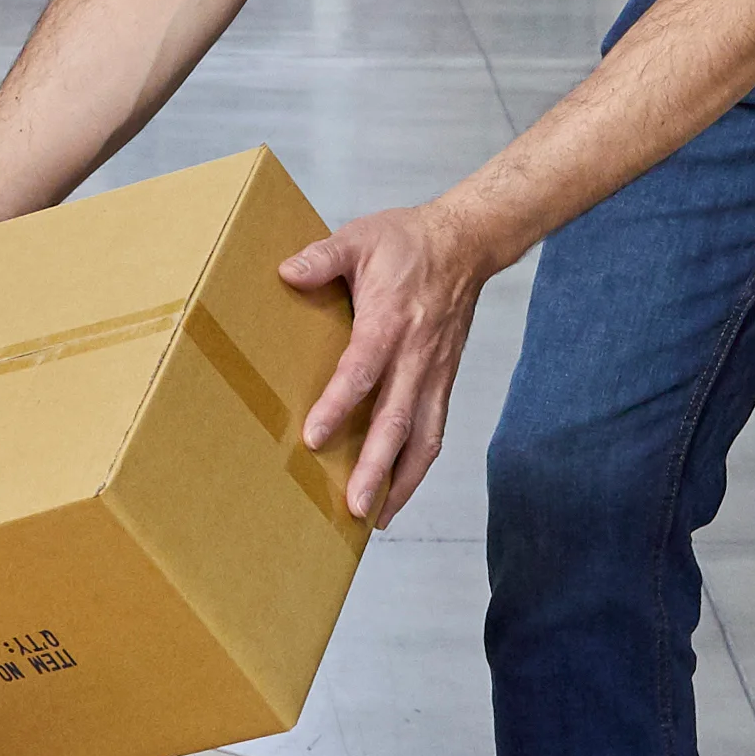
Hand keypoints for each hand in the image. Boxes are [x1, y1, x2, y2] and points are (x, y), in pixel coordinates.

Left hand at [278, 201, 505, 525]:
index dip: (340, 405)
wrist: (468, 243)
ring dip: (401, 482)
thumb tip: (287, 272)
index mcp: (391, 322)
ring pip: (423, 438)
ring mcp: (435, 373)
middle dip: (375, 468)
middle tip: (354, 507)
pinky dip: (417, 467)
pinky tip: (396, 492)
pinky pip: (434, 432)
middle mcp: (417, 356)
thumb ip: (322, 257)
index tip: (313, 436)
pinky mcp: (444, 381)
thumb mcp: (360, 237)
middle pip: (397, 421)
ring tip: (375, 517)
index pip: (363, 371)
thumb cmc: (409, 242)